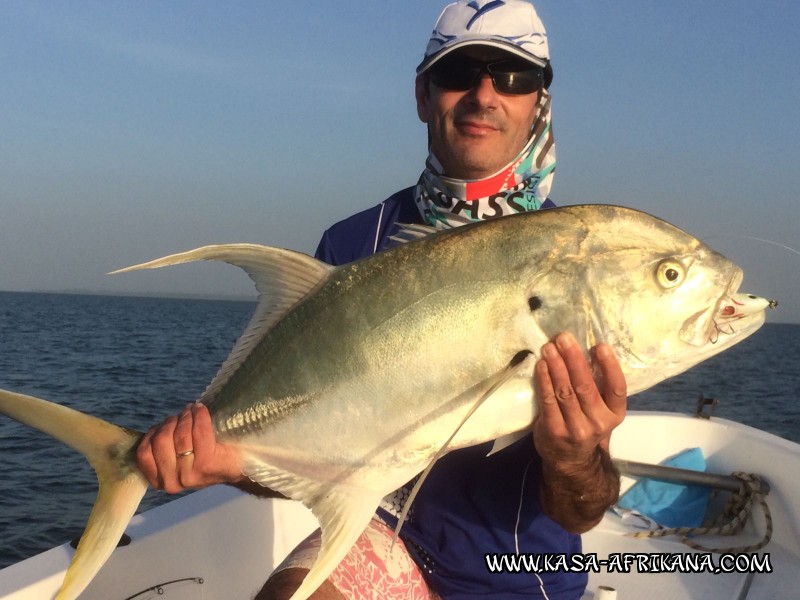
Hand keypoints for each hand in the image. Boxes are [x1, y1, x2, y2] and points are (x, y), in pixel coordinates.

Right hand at [136, 403, 243, 492]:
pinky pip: (199, 430)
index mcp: (160, 481)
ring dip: (186, 416)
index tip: (167, 424)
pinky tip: (201, 410)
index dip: (154, 432)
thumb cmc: (205, 459)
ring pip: (179, 434)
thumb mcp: (177, 461)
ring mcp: (189, 474)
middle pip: (160, 440)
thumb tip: (156, 427)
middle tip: (183, 415)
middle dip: (171, 422)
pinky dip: (199, 415)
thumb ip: (162, 449)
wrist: (237, 468)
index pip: (144, 452)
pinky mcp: (207, 463)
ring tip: (192, 412)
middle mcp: (172, 481)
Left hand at [533, 332, 626, 466]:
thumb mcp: (601, 412)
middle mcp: (598, 423)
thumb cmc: (586, 425)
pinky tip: (541, 365)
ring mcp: (576, 428)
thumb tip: (584, 350)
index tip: (600, 346)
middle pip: (586, 386)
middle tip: (564, 338)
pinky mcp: (554, 430)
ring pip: (565, 391)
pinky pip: (548, 400)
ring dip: (556, 366)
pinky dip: (544, 380)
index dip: (610, 366)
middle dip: (573, 359)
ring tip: (550, 347)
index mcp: (615, 414)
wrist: (571, 461)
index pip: (617, 388)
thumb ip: (599, 388)